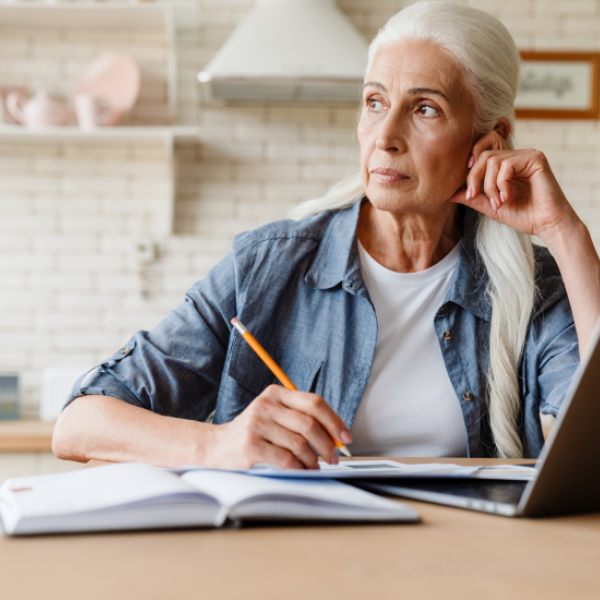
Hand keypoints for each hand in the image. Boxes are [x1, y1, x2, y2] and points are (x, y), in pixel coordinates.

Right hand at [206, 385, 352, 469]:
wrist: (217, 446)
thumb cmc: (253, 432)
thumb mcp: (274, 415)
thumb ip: (301, 418)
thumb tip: (335, 434)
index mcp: (276, 393)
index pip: (314, 402)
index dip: (334, 421)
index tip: (345, 437)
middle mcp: (266, 405)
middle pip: (309, 423)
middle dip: (327, 444)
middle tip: (334, 457)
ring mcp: (256, 424)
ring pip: (299, 443)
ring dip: (313, 459)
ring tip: (314, 466)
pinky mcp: (250, 445)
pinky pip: (285, 458)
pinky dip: (299, 467)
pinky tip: (300, 469)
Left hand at [448, 132, 579, 244]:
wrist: (546, 225)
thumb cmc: (523, 216)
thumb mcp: (490, 206)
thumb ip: (472, 197)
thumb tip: (449, 194)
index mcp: (507, 164)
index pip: (482, 151)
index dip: (470, 166)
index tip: (467, 190)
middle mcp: (517, 155)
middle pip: (483, 155)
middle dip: (474, 178)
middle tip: (474, 197)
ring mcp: (527, 155)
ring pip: (492, 160)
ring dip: (489, 186)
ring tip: (498, 203)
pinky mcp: (535, 158)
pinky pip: (506, 164)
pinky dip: (501, 184)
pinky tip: (507, 197)